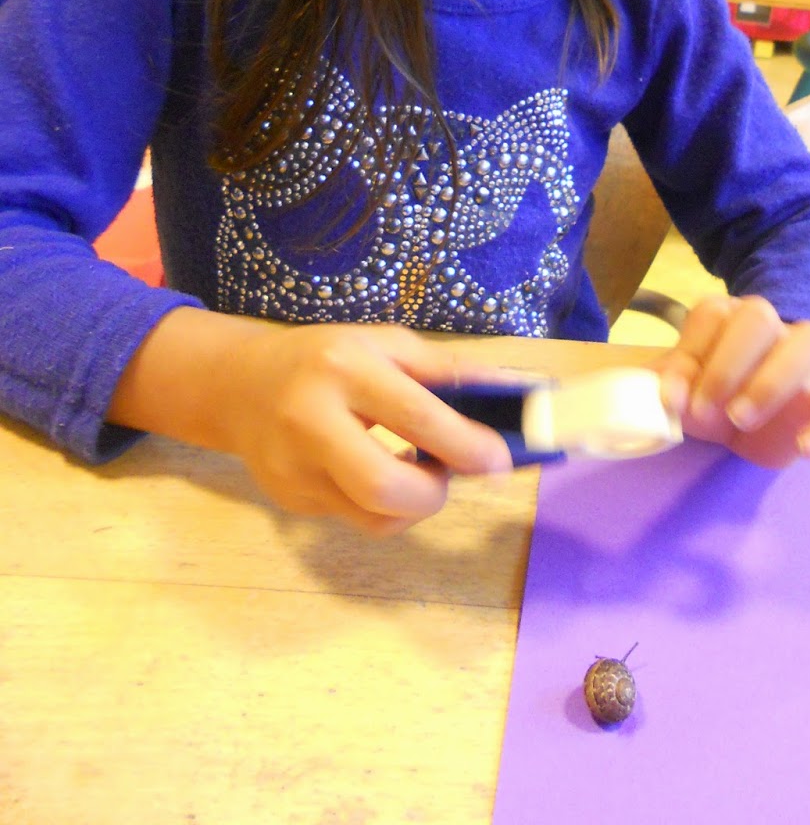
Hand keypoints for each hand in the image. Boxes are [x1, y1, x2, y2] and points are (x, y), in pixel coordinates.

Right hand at [216, 321, 515, 533]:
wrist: (240, 386)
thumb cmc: (327, 356)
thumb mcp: (384, 344)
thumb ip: (446, 370)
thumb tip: (514, 392)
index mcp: (344, 368)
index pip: (416, 417)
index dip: (466, 446)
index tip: (500, 461)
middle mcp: (312, 420)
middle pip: (384, 487)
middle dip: (433, 494)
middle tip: (447, 474)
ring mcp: (294, 469)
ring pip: (373, 518)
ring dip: (412, 506)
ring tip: (416, 470)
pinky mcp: (289, 502)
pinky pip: (354, 519)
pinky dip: (381, 505)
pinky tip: (377, 471)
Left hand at [655, 294, 809, 470]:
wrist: (763, 420)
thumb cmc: (719, 395)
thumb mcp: (690, 390)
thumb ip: (674, 385)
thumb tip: (667, 395)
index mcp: (732, 317)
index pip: (713, 313)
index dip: (689, 352)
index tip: (672, 398)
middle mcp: (775, 327)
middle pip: (758, 317)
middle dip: (727, 363)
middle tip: (705, 410)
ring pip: (809, 342)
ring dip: (772, 381)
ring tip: (740, 421)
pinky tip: (806, 448)